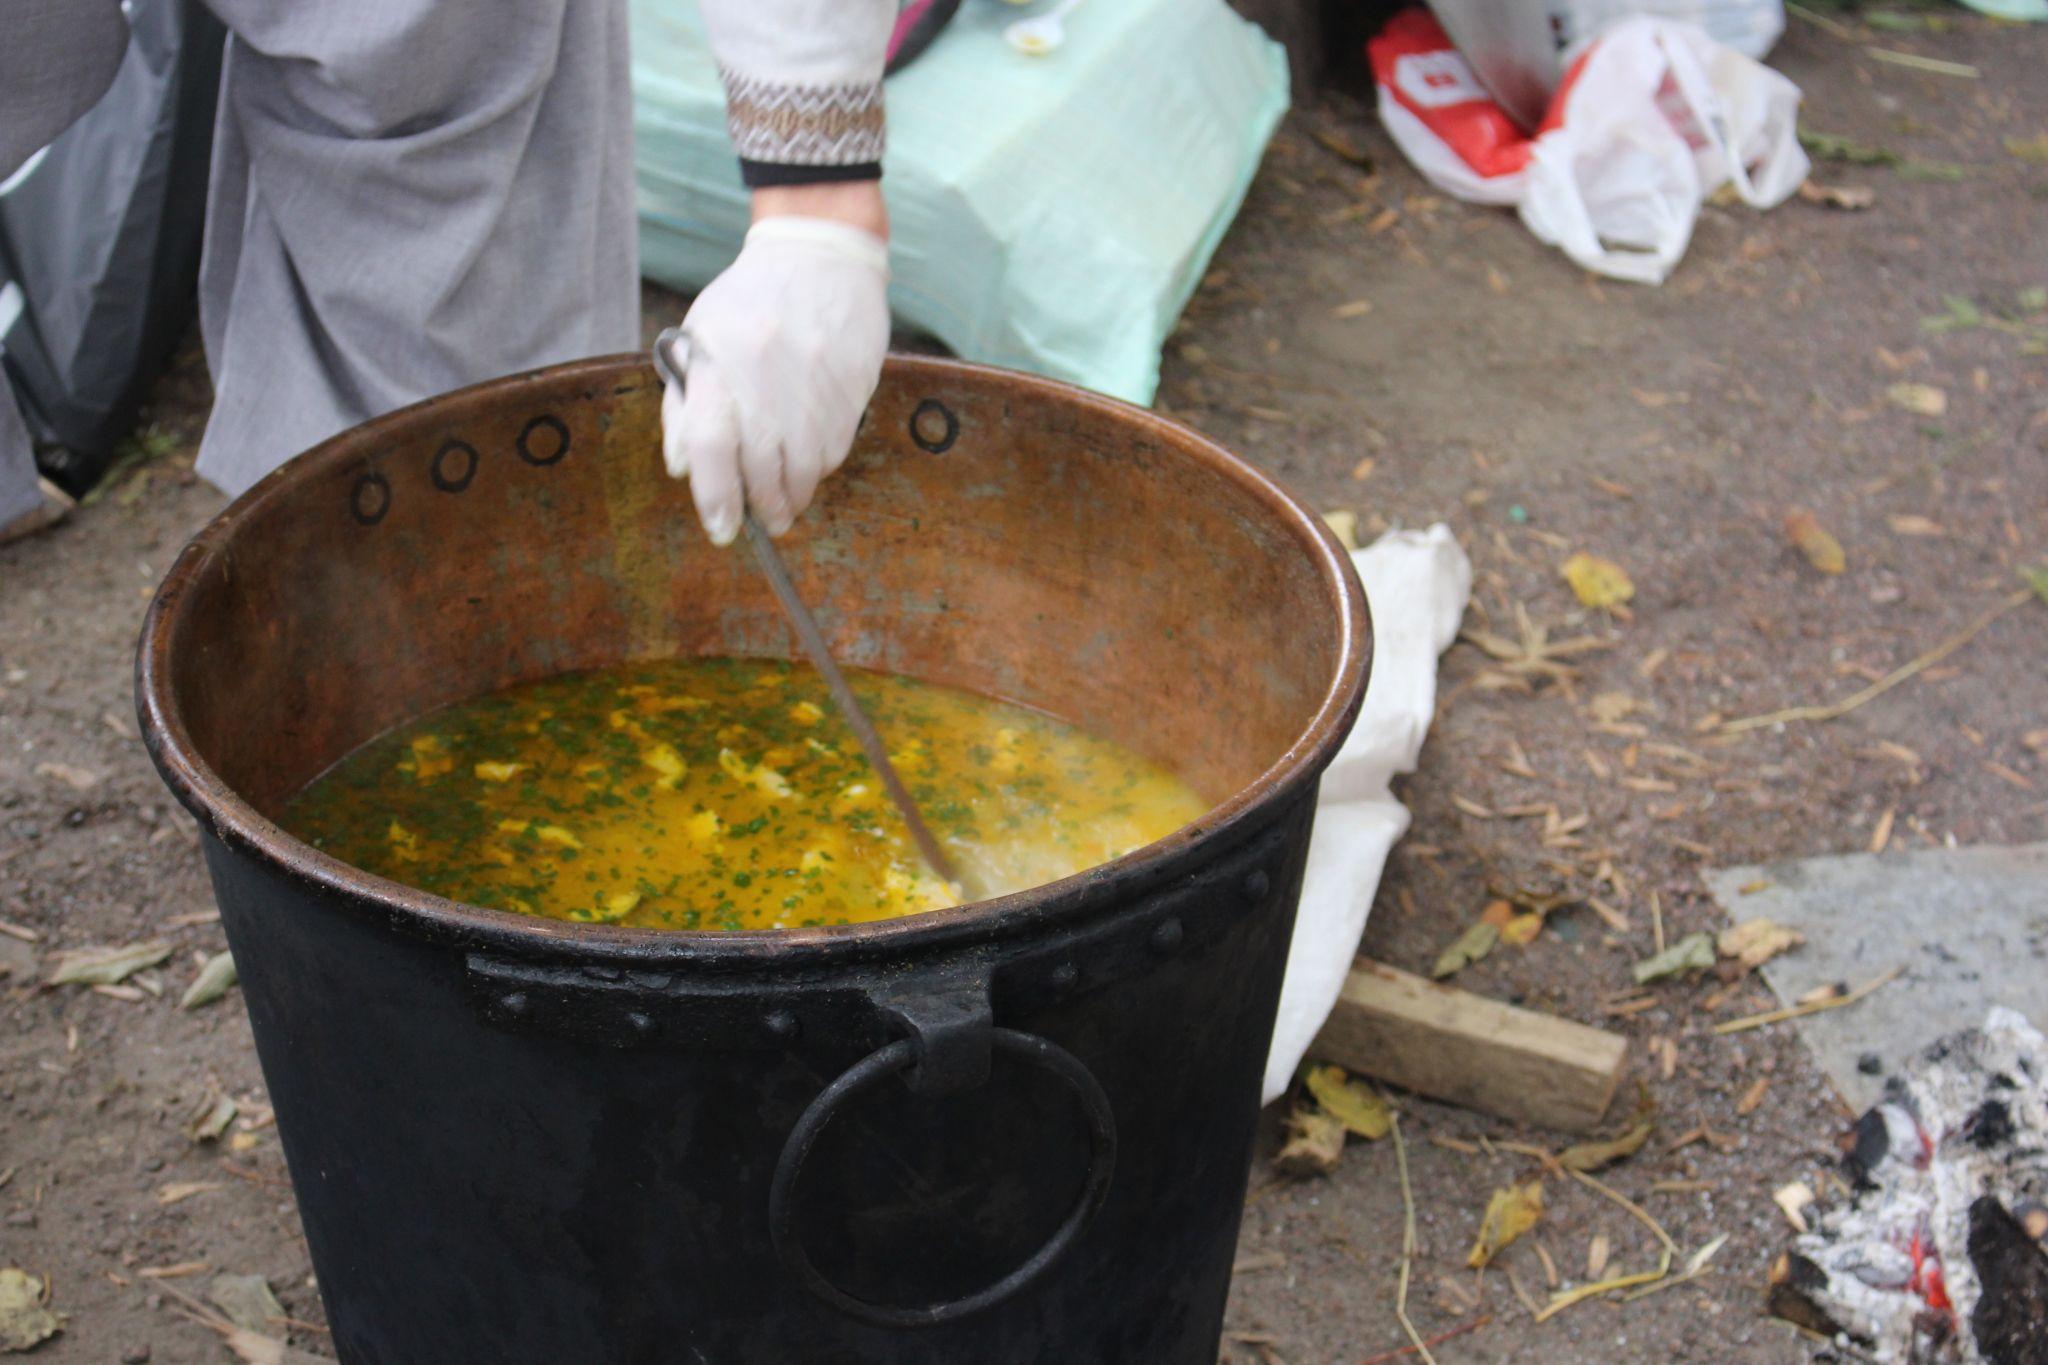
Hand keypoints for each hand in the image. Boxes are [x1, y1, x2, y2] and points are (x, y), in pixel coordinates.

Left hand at [661, 207, 889, 543]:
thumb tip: (682, 467)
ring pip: (804, 470)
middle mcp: (763, 377)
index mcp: (716, 362)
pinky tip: (809, 460)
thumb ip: (684, 404)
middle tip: (762, 523)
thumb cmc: (750, 303)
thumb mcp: (699, 339)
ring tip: (786, 503)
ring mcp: (811, 385)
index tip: (722, 528)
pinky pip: (834, 451)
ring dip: (794, 497)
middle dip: (761, 508)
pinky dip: (820, 468)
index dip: (715, 496)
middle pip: (760, 469)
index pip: (709, 446)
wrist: (820, 256)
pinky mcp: (850, 390)